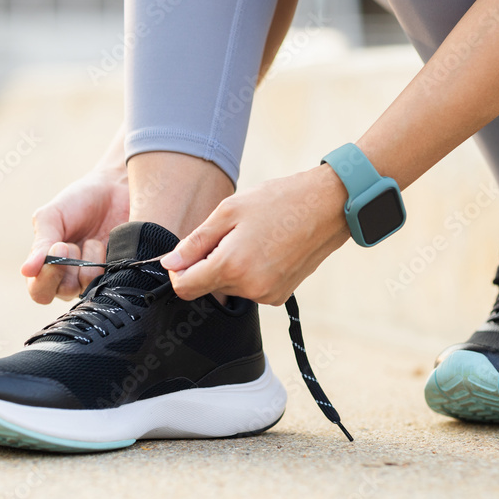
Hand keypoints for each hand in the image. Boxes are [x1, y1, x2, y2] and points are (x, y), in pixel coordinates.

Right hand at [20, 167, 129, 302]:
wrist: (114, 188)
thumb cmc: (77, 203)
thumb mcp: (51, 217)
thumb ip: (40, 244)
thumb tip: (26, 271)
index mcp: (47, 267)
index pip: (39, 291)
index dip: (45, 277)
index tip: (58, 248)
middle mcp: (69, 278)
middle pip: (63, 292)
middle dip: (68, 265)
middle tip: (73, 243)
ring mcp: (94, 279)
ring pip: (87, 285)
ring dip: (89, 260)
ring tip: (92, 240)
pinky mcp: (117, 274)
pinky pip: (110, 279)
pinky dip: (106, 259)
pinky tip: (107, 243)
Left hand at [160, 165, 349, 304]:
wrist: (327, 207)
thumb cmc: (279, 202)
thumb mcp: (229, 211)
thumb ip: (196, 242)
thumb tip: (170, 263)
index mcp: (232, 265)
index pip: (186, 287)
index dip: (178, 272)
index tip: (184, 255)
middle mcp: (250, 287)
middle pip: (208, 286)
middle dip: (209, 263)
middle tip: (231, 234)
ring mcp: (267, 295)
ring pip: (230, 287)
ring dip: (231, 266)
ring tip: (254, 238)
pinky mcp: (280, 296)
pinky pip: (251, 288)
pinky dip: (250, 272)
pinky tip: (267, 249)